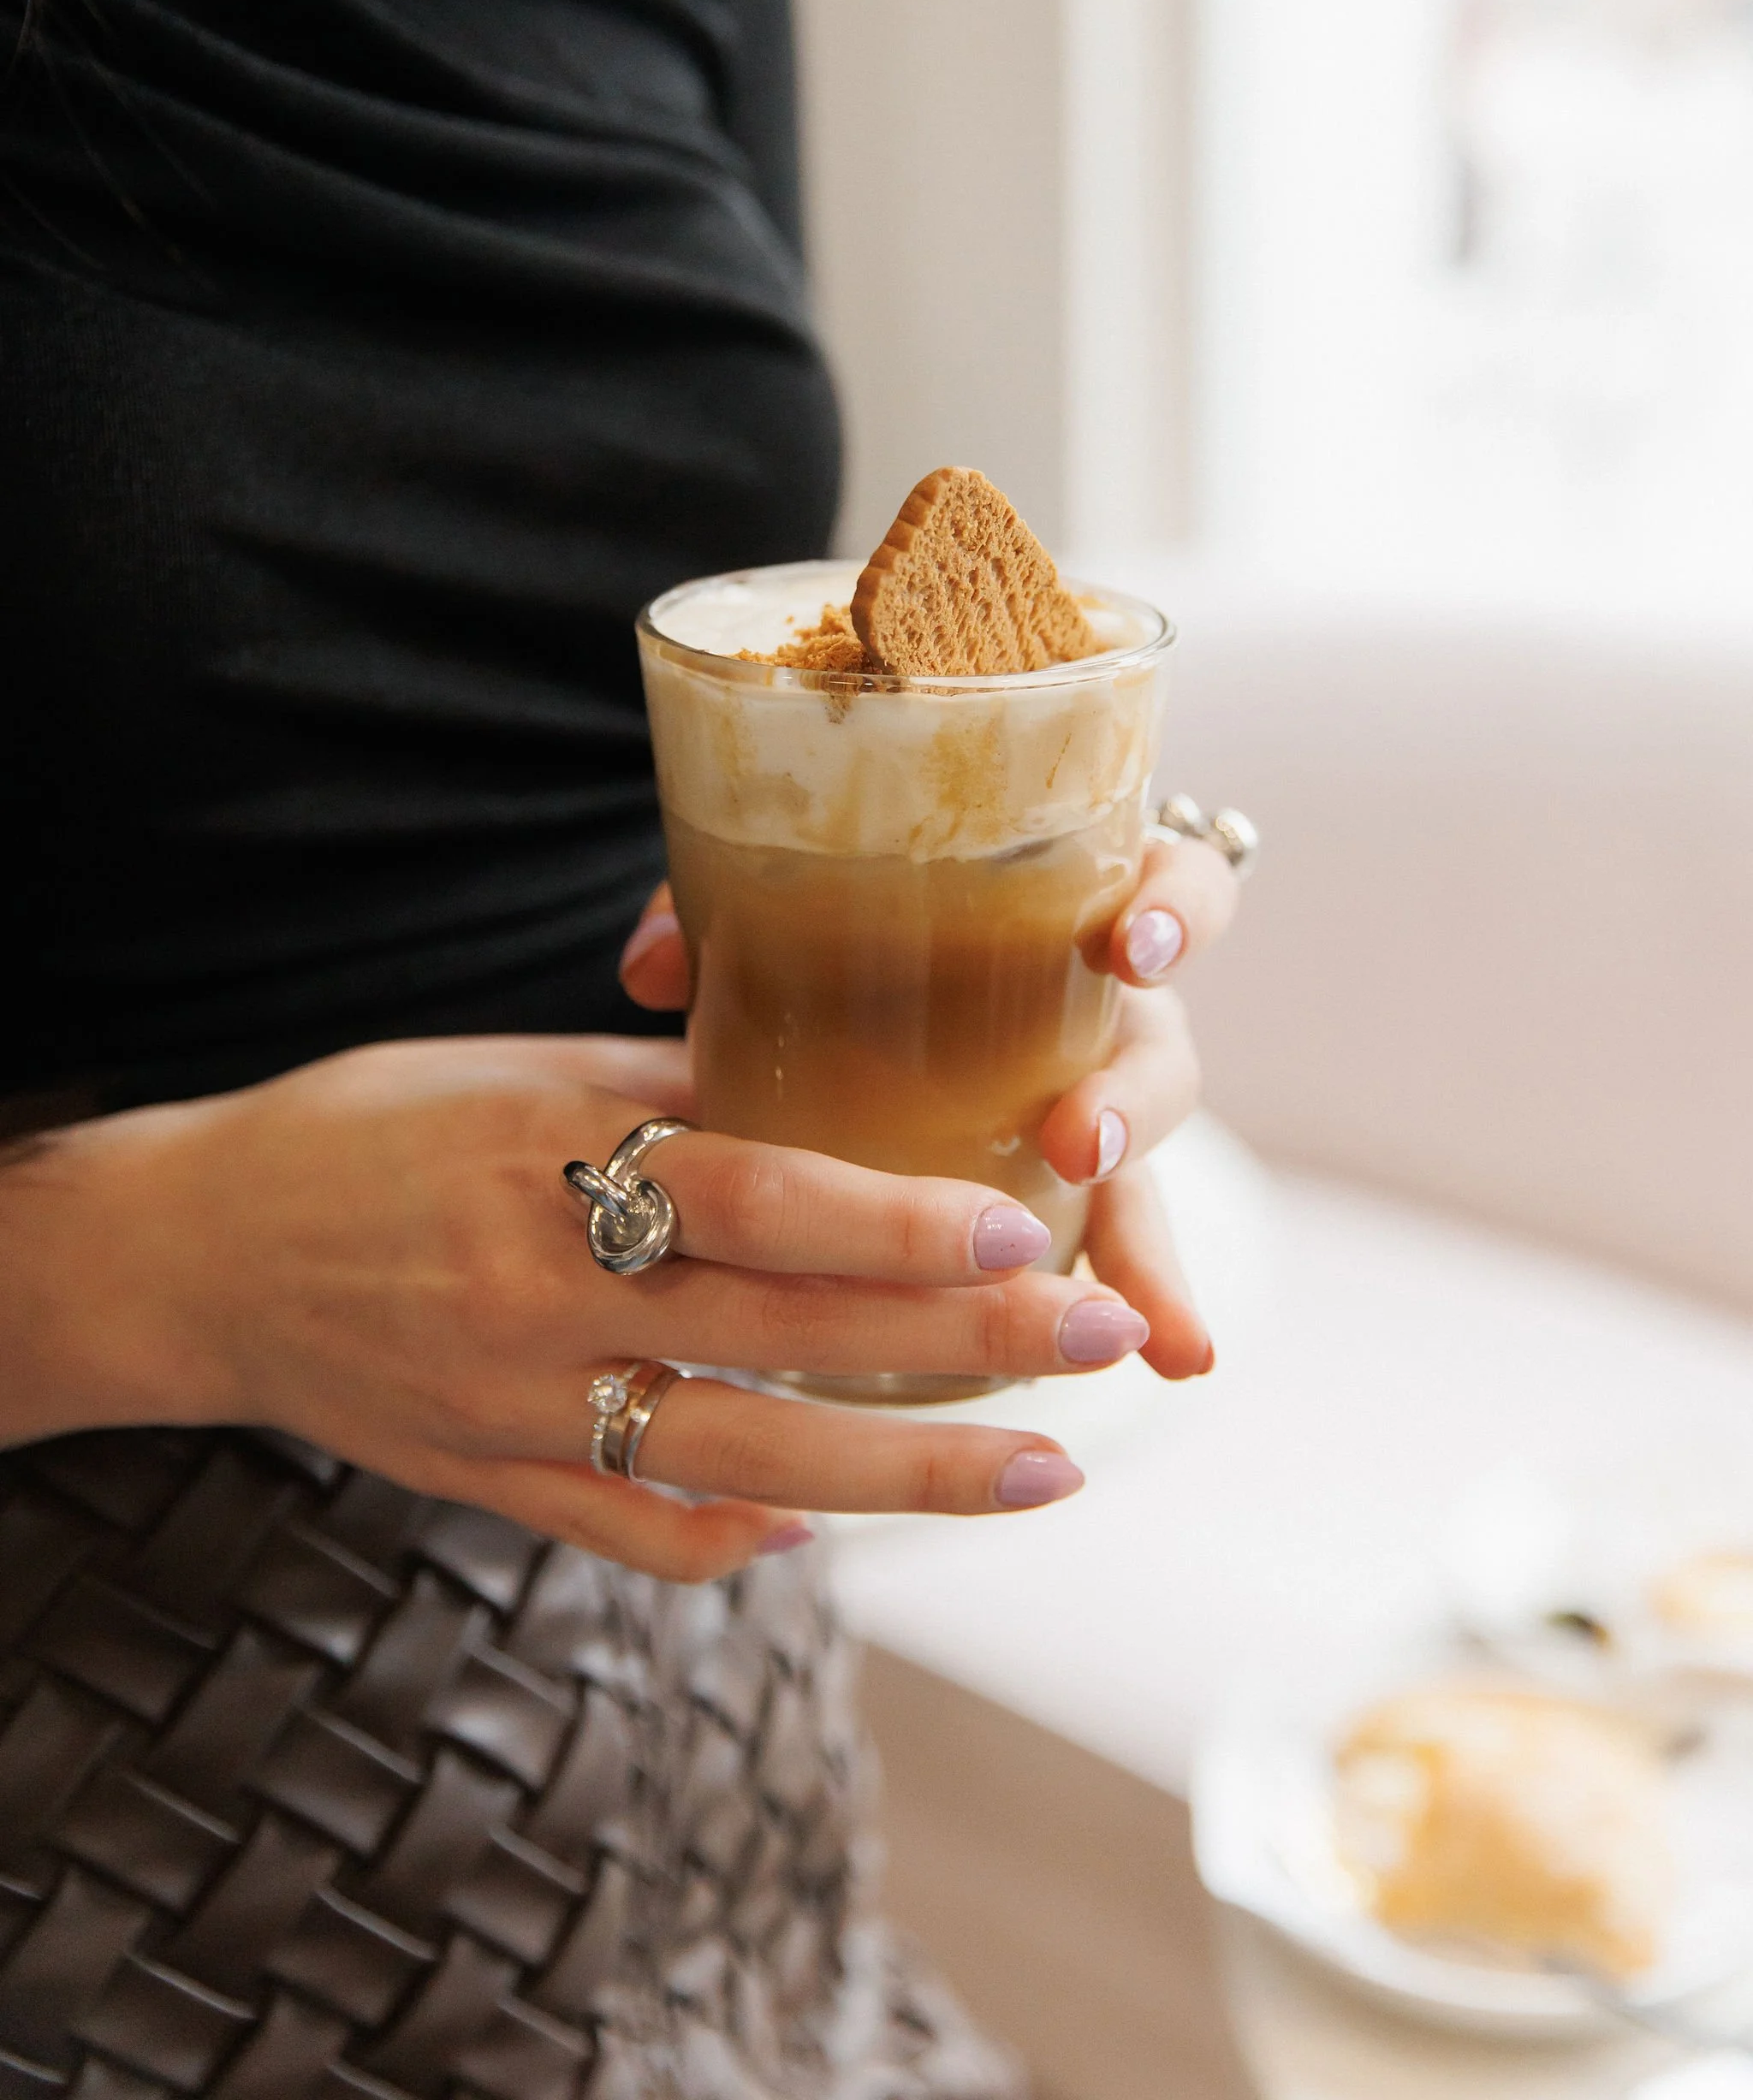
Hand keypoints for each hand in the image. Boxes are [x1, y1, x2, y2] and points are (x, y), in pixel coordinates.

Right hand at [0, 1028, 1208, 1582]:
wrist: (195, 1249)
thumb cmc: (369, 1127)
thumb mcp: (512, 1071)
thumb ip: (665, 1098)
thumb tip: (834, 1091)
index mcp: (550, 1165)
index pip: (755, 1197)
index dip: (898, 1223)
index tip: (1028, 1226)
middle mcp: (538, 1299)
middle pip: (782, 1341)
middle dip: (962, 1352)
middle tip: (1105, 1342)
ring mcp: (512, 1410)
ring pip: (738, 1459)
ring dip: (906, 1472)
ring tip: (1047, 1468)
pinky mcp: (484, 1483)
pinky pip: (629, 1530)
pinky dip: (736, 1534)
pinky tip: (836, 1520)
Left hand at [621, 826, 1240, 1382]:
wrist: (886, 987)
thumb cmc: (854, 936)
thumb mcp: (800, 914)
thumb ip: (731, 921)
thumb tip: (655, 969)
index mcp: (1067, 917)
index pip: (1166, 882)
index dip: (1174, 911)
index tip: (1131, 947)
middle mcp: (1103, 1016)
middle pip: (1160, 1052)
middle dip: (1136, 1101)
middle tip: (1080, 1143)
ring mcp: (1100, 1111)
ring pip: (1150, 1176)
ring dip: (1155, 1252)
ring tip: (1163, 1338)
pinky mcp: (1075, 1197)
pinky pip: (1118, 1247)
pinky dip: (1147, 1303)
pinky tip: (1173, 1363)